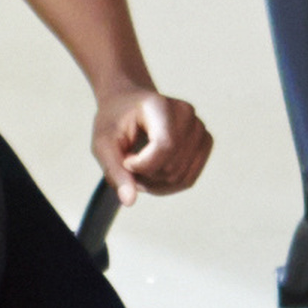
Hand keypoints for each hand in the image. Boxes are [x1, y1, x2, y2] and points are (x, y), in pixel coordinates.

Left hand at [89, 82, 213, 198]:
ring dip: (155, 183)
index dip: (143, 165)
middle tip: (128, 165)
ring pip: (181, 177)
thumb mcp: (103, 144)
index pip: (165, 146)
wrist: (129, 105)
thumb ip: (114, 170)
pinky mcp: (205, 142)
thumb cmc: (114, 122)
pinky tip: (153, 173)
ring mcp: (199, 128)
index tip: (126, 161)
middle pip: (171, 167)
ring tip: (140, 168)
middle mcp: (186, 113)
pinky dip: (167, 185)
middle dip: (145, 176)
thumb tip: (129, 202)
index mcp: (159, 105)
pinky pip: (188, 180)